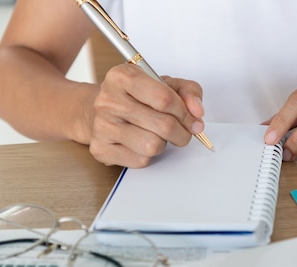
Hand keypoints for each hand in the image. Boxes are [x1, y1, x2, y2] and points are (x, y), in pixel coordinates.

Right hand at [87, 64, 204, 166]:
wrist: (99, 111)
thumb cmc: (136, 97)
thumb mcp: (163, 84)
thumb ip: (187, 91)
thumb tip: (197, 111)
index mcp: (123, 76)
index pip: (164, 98)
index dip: (185, 113)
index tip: (193, 120)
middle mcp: (108, 99)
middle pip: (163, 125)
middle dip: (182, 132)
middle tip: (183, 132)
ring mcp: (102, 125)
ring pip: (152, 146)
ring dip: (163, 144)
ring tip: (157, 135)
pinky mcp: (101, 149)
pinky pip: (140, 160)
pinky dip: (148, 155)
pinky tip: (141, 143)